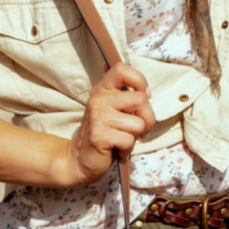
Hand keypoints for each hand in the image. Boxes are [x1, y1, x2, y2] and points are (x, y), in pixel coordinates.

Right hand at [56, 63, 155, 186]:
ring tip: (123, 138)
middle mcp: (99, 99)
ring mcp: (99, 117)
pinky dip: (127, 149)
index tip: (143, 95)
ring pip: (138, 123)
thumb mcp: (111, 108)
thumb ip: (124, 96)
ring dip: (136, 136)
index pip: (122, 69)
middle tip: (139, 128)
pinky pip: (129, 140)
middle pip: (140, 99)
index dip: (139, 80)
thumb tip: (144, 87)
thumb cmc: (103, 132)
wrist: (80, 158)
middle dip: (148, 118)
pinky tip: (117, 148)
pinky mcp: (100, 135)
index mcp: (103, 89)